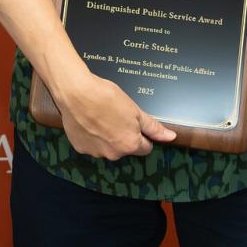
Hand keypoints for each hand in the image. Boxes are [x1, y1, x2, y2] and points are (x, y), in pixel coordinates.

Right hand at [54, 71, 174, 159]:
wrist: (75, 92)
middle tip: (115, 116)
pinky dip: (90, 136)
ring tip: (98, 117)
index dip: (141, 134)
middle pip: (124, 148)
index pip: (145, 147)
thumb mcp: (134, 110)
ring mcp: (94, 152)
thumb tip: (170, 137)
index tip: (133, 122)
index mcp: (130, 145)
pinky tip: (87, 121)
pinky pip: (90, 144)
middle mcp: (113, 154)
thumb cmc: (107, 97)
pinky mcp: (79, 147)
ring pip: (106, 147)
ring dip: (106, 137)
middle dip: (122, 135)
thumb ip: (153, 127)